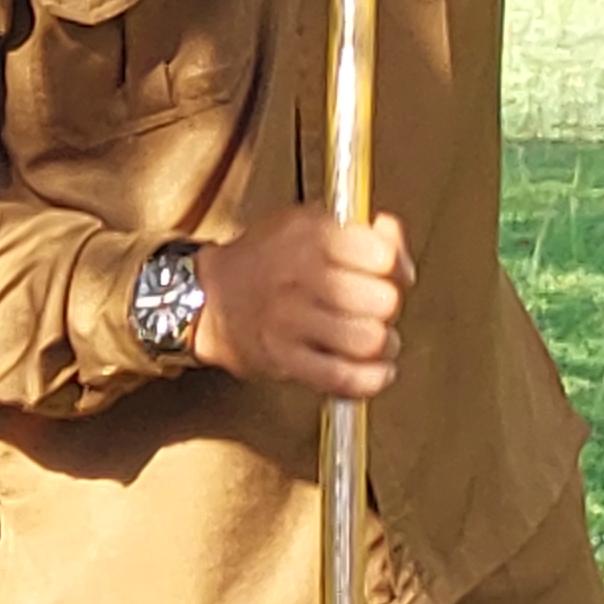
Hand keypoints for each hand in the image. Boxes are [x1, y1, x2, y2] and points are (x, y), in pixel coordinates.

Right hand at [187, 207, 415, 400]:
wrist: (209, 297)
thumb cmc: (265, 260)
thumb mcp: (307, 224)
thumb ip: (360, 227)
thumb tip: (390, 231)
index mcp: (308, 237)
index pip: (381, 257)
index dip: (395, 268)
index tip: (387, 273)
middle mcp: (298, 278)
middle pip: (382, 301)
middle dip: (388, 307)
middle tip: (375, 306)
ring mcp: (289, 322)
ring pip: (370, 341)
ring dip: (383, 343)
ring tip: (373, 336)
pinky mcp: (284, 361)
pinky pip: (344, 378)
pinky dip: (371, 378)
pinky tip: (375, 369)